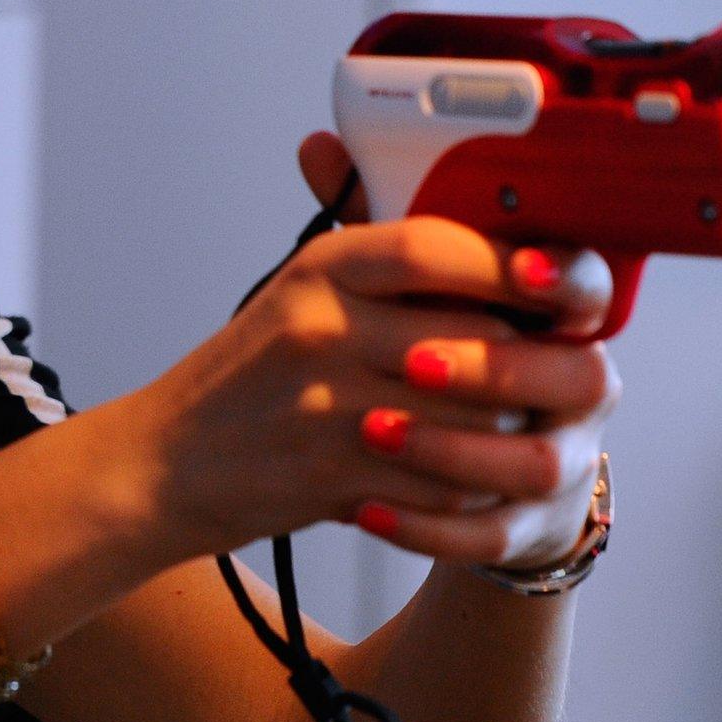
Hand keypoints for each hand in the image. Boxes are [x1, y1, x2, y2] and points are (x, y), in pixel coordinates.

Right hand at [125, 132, 620, 569]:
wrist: (165, 463)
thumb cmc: (246, 377)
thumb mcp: (297, 294)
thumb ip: (383, 259)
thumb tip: (494, 236)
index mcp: (320, 269)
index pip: (437, 247)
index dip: (512, 265)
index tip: (556, 282)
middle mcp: (322, 326)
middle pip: (478, 337)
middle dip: (527, 361)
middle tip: (548, 369)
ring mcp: (328, 404)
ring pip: (475, 417)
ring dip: (507, 429)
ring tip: (509, 427)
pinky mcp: (333, 475)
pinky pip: (443, 483)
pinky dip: (469, 486)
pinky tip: (468, 478)